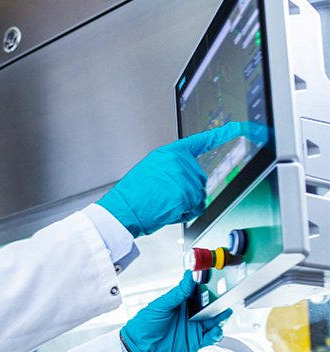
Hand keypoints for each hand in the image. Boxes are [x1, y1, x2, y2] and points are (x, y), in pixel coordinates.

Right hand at [98, 122, 250, 237]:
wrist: (123, 210)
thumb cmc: (132, 194)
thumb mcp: (149, 170)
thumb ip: (170, 167)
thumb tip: (184, 176)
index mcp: (170, 153)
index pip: (201, 142)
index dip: (222, 134)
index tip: (239, 127)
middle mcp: (180, 162)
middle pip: (199, 177)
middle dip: (187, 190)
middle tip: (164, 195)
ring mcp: (184, 178)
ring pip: (198, 194)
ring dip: (184, 203)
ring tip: (162, 203)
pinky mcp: (187, 194)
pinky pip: (196, 207)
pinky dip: (185, 213)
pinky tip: (169, 209)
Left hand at [120, 272, 231, 351]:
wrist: (139, 346)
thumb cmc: (145, 323)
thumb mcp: (161, 305)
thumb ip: (178, 293)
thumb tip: (189, 276)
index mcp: (182, 302)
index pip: (200, 293)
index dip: (209, 288)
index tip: (217, 283)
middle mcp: (190, 314)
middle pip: (211, 307)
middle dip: (219, 303)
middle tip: (224, 299)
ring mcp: (194, 328)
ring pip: (214, 321)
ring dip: (221, 317)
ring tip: (223, 313)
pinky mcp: (196, 341)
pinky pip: (211, 337)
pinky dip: (217, 333)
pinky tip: (215, 330)